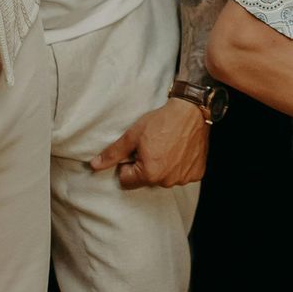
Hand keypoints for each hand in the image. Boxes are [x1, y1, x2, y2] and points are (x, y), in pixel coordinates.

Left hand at [90, 99, 209, 188]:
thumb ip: (113, 153)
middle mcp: (168, 180)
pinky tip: (181, 149)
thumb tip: (94, 165)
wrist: (191, 110)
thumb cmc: (162, 121)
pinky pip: (182, 174)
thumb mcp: (132, 135)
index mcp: (150, 174)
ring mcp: (184, 178)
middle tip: (154, 146)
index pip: (127, 180)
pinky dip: (180, 165)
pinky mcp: (197, 172)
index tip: (137, 150)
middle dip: (146, 166)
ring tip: (168, 146)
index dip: (128, 164)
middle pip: (146, 180)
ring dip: (164, 166)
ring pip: (164, 177)